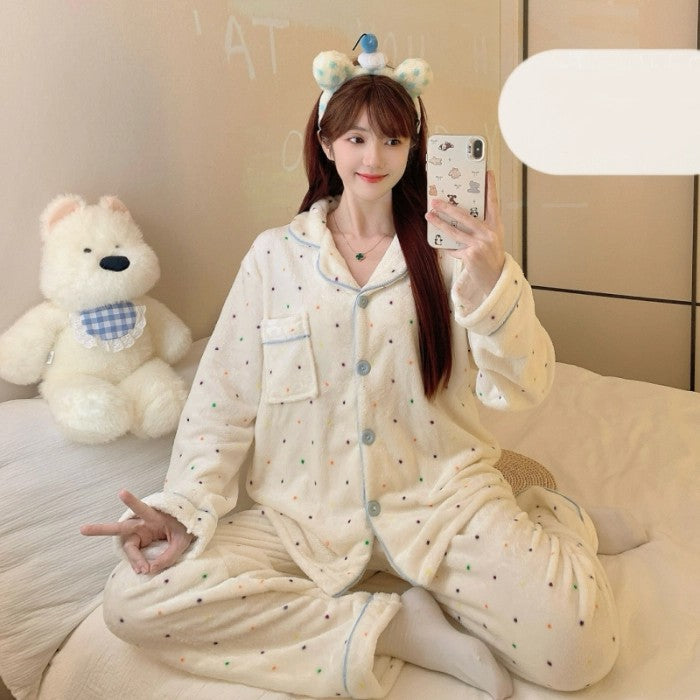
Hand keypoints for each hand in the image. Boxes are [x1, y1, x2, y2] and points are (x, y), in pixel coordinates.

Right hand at [80, 489, 193, 574]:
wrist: (189, 529)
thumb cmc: (186, 529)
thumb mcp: (183, 541)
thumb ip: (168, 555)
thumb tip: (148, 570)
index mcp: (154, 516)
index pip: (141, 508)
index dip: (131, 501)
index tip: (121, 492)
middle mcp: (143, 524)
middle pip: (120, 528)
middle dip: (101, 529)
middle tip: (82, 529)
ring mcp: (141, 534)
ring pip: (129, 546)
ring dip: (133, 558)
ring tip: (141, 569)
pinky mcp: (141, 542)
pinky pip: (135, 554)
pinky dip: (138, 563)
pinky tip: (142, 568)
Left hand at [426, 170, 505, 299]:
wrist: (496, 278)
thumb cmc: (491, 256)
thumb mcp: (491, 238)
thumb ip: (480, 227)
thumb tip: (458, 216)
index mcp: (495, 226)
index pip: (493, 203)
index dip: (491, 188)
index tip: (488, 173)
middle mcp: (489, 233)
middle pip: (465, 216)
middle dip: (448, 207)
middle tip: (435, 200)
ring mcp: (480, 244)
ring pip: (455, 231)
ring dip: (439, 223)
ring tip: (429, 215)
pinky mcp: (471, 255)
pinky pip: (454, 248)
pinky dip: (447, 247)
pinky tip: (439, 243)